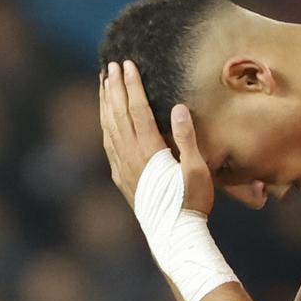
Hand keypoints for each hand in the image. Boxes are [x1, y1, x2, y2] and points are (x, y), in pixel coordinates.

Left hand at [99, 61, 213, 214]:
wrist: (173, 235)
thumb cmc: (191, 203)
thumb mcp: (197, 170)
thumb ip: (186, 138)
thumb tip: (178, 108)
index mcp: (150, 151)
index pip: (137, 110)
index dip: (132, 86)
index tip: (127, 65)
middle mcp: (131, 156)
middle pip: (118, 114)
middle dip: (115, 87)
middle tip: (111, 65)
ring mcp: (122, 167)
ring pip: (109, 128)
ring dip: (106, 103)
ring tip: (103, 83)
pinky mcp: (121, 177)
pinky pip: (108, 144)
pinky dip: (105, 125)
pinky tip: (105, 117)